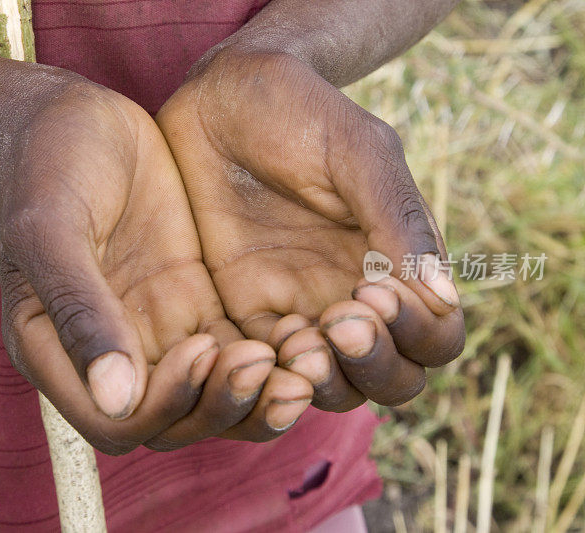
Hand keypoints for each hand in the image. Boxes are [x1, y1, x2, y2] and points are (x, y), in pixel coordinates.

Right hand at [0, 72, 312, 453]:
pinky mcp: (193, 301)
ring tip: (299, 365)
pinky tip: (302, 333)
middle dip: (221, 406)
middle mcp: (109, 352)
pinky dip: (268, 356)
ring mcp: (155, 328)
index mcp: (56, 349)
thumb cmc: (48, 164)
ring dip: (254, 393)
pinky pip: (235, 348)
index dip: (164, 405)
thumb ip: (80, 310)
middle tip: (266, 364)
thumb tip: (116, 398)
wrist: (76, 114)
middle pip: (173, 421)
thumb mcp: (53, 230)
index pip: (116, 422)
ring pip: (212, 394)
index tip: (199, 349)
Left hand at [157, 49, 464, 410]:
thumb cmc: (298, 112)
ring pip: (328, 387)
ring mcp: (297, 309)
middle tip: (338, 323)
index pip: (434, 338)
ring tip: (297, 342)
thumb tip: (444, 296)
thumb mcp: (357, 151)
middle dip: (372, 368)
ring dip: (321, 381)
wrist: (221, 98)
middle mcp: (353, 297)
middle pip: (388, 379)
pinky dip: (263, 375)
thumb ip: (399, 217)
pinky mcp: (242, 311)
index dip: (416, 334)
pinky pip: (261, 368)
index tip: (373, 289)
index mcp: (397, 263)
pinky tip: (249, 344)